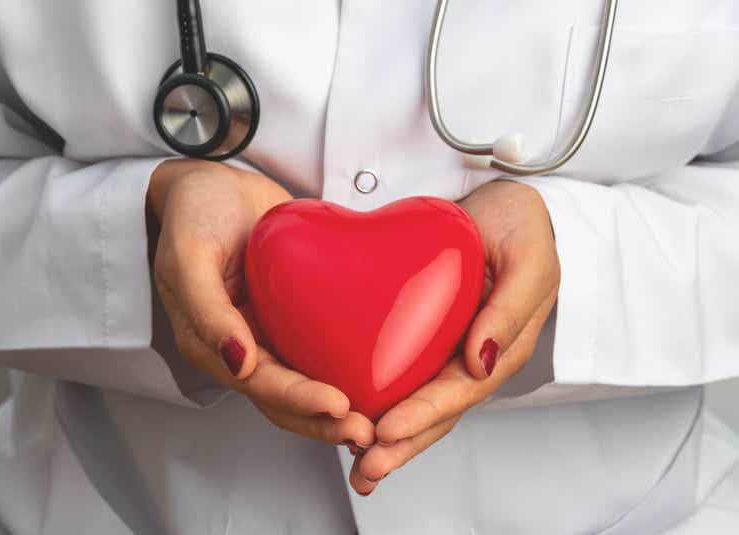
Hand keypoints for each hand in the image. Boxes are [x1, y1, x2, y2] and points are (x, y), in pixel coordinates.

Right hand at [149, 159, 374, 448]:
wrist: (216, 185)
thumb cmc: (194, 214)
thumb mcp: (188, 256)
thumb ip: (207, 310)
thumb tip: (238, 362)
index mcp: (212, 343)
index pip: (259, 385)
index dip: (298, 400)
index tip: (340, 407)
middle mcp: (243, 346)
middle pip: (285, 398)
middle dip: (325, 421)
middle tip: (369, 430)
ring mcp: (270, 332)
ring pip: (306, 381)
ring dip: (338, 408)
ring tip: (380, 419)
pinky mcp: (294, 314)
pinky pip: (320, 348)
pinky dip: (346, 367)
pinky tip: (379, 376)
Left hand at [348, 180, 559, 494]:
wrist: (503, 203)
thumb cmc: (522, 228)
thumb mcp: (529, 260)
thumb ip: (511, 309)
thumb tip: (482, 360)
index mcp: (501, 347)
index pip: (461, 391)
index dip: (425, 414)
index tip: (387, 430)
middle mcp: (472, 357)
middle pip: (437, 411)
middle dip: (402, 445)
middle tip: (365, 469)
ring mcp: (448, 349)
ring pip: (416, 401)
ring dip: (389, 437)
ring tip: (355, 464)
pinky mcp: (425, 334)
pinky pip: (401, 371)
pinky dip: (379, 398)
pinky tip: (352, 416)